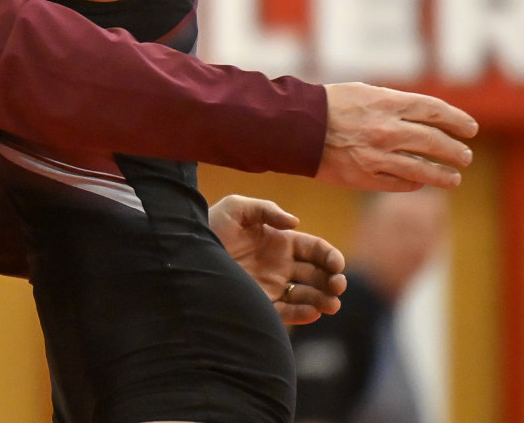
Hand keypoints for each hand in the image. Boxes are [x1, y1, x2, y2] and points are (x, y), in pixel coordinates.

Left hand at [209, 195, 345, 324]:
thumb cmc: (209, 227)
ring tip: (331, 304)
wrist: (185, 254)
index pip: (315, 250)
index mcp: (280, 242)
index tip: (336, 264)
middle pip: (317, 275)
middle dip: (333, 280)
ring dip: (323, 300)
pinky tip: (312, 311)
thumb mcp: (235, 208)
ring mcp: (272, 287)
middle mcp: (280, 266)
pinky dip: (302, 314)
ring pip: (308, 296)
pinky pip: (287, 313)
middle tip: (338, 285)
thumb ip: (266, 209)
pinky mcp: (262, 305)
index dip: (330, 256)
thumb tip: (295, 223)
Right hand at [317, 82, 477, 190]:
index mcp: (387, 103)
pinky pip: (400, 184)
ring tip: (453, 179)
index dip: (458, 120)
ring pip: (423, 169)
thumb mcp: (363, 92)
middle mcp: (387, 130)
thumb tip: (425, 116)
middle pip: (435, 142)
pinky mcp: (364, 177)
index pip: (435, 111)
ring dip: (443, 175)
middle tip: (465, 156)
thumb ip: (394, 103)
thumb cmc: (326, 105)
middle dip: (455, 151)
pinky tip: (419, 182)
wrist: (292, 127)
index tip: (470, 129)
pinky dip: (414, 183)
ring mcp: (377, 156)